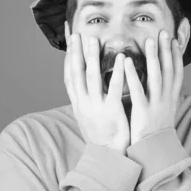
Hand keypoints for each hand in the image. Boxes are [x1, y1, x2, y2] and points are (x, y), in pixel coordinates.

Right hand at [64, 22, 130, 153]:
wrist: (108, 157)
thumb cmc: (101, 134)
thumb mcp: (88, 115)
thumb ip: (86, 98)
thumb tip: (84, 82)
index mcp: (78, 103)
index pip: (69, 76)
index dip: (68, 57)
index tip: (69, 41)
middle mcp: (83, 103)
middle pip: (76, 73)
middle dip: (76, 52)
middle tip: (77, 34)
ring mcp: (96, 107)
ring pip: (91, 77)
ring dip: (91, 57)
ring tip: (94, 39)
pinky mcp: (111, 111)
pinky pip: (114, 88)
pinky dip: (117, 72)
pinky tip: (122, 58)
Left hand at [124, 29, 183, 143]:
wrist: (155, 153)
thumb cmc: (156, 131)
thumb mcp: (165, 110)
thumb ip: (164, 95)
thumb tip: (164, 82)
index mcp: (172, 97)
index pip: (177, 71)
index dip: (177, 54)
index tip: (174, 39)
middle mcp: (167, 98)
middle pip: (169, 69)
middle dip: (167, 50)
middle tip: (164, 32)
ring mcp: (156, 104)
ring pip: (157, 76)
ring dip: (154, 57)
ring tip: (150, 40)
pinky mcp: (143, 111)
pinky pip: (138, 90)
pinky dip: (133, 75)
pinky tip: (126, 63)